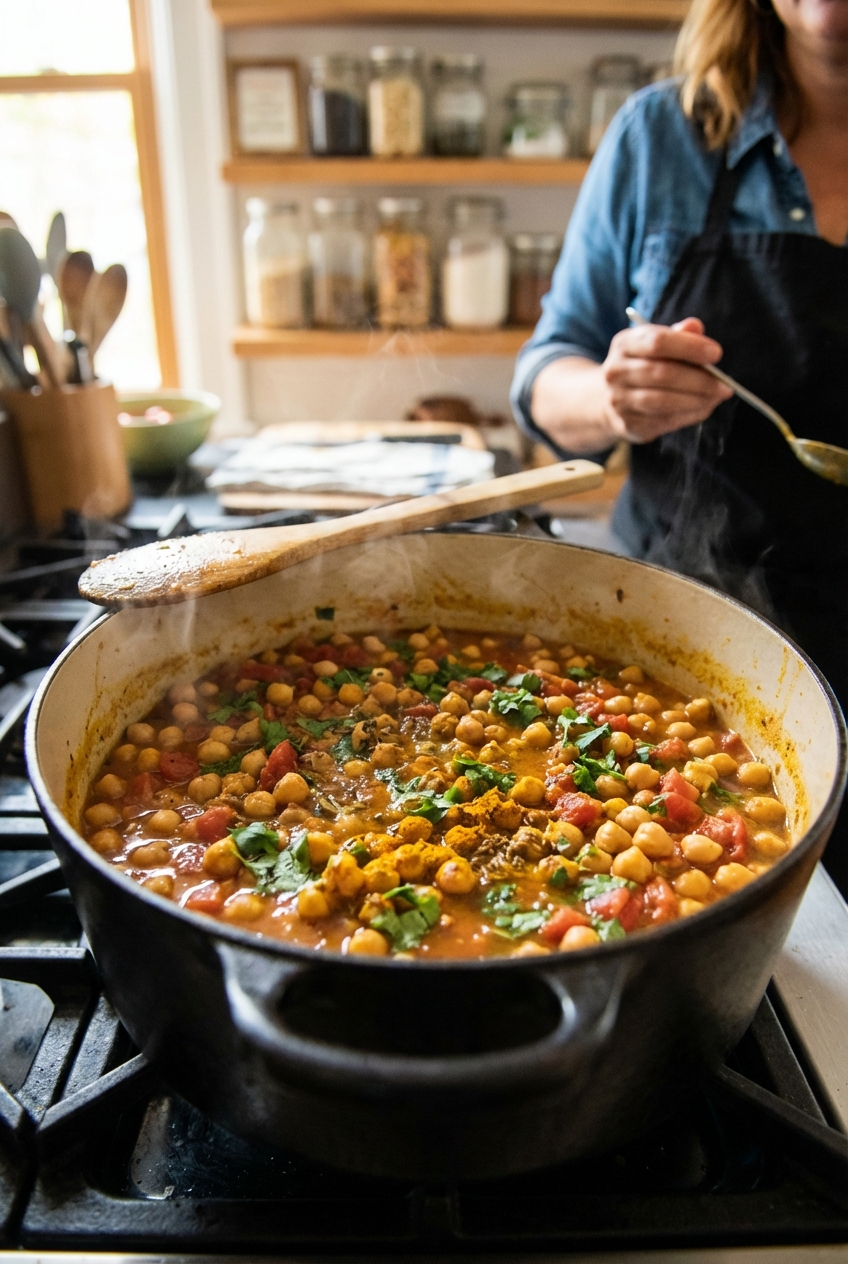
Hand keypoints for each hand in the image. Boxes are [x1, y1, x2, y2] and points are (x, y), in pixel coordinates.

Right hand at [601, 317, 733, 443]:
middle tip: (724, 385)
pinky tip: (703, 408)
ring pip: (664, 401)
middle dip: (699, 380)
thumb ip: (677, 335)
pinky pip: (664, 421)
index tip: (716, 354)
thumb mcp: (655, 344)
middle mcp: (616, 372)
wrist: (608, 399)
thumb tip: (696, 327)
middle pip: (662, 374)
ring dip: (697, 400)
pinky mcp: (627, 424)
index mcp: (624, 344)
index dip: (689, 347)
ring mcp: (618, 401)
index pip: (658, 342)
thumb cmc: (643, 365)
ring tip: (717, 397)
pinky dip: (689, 415)